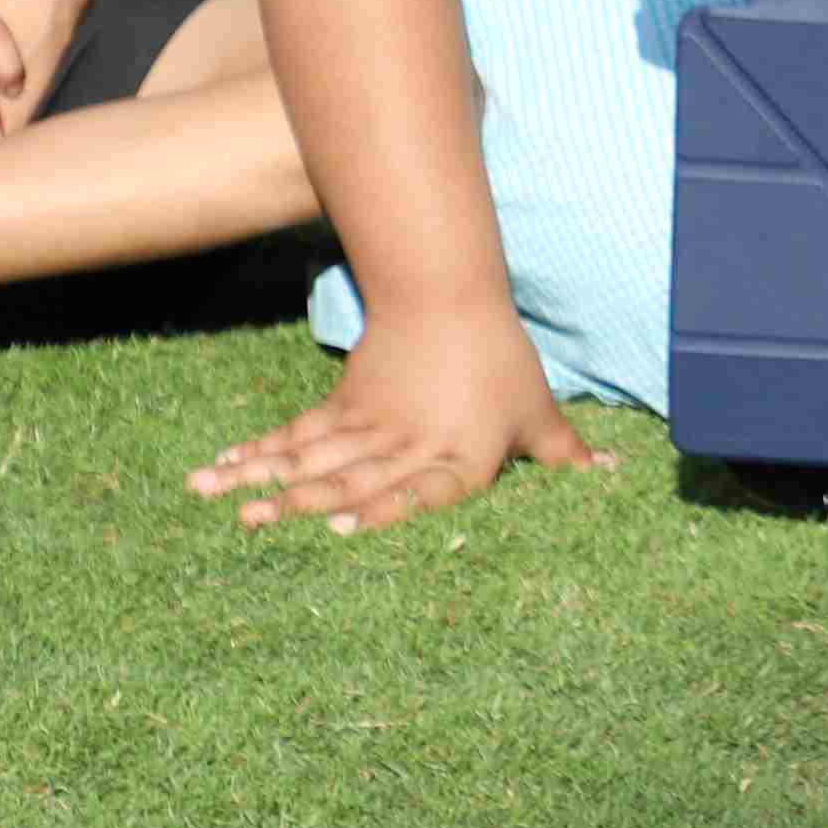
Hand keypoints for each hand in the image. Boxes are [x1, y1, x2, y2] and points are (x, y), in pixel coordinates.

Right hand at [187, 310, 594, 534]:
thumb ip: (567, 454)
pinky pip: (295, 435)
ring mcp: (368, 427)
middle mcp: (406, 446)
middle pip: (347, 476)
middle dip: (297, 504)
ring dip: (258, 479)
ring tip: (209, 493)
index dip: (381, 509)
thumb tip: (618, 474)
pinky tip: (220, 466)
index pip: (417, 490)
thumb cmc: (499, 363)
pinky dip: (257, 452)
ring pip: (308, 456)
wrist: (447, 297)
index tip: (343, 529)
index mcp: (456, 460)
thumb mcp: (537, 412)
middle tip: (251, 525)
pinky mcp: (342, 409)